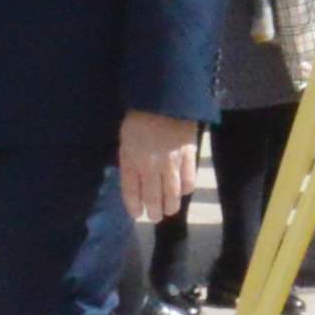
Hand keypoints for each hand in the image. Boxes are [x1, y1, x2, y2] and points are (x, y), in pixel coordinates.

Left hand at [117, 110, 203, 224]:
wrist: (164, 97)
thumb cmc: (139, 116)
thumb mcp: (125, 138)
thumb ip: (129, 159)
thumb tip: (134, 177)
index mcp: (131, 160)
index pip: (131, 191)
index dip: (134, 206)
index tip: (137, 215)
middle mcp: (150, 166)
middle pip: (152, 196)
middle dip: (153, 211)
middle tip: (155, 217)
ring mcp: (171, 162)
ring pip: (172, 193)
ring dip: (171, 205)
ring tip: (170, 211)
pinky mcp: (189, 155)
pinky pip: (189, 179)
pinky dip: (186, 188)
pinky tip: (184, 191)